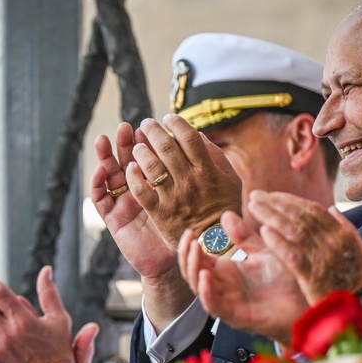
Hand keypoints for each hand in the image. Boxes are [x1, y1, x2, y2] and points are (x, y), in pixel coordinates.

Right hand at [91, 124, 195, 330]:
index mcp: (156, 180)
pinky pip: (101, 199)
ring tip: (104, 140)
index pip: (148, 152)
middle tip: (126, 127)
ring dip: (105, 156)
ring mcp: (123, 202)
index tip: (149, 124)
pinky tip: (101, 171)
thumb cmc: (189, 226)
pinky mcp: (113, 218)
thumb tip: (200, 138)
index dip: (147, 138)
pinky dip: (98, 184)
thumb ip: (198, 168)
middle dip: (124, 142)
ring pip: (108, 174)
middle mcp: (137, 188)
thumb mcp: (196, 194)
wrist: (177, 259)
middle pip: (125, 159)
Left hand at [128, 114, 241, 247]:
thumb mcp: (231, 180)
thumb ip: (216, 156)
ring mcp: (174, 197)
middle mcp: (190, 181)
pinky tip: (131, 168)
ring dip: (141, 150)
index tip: (168, 118)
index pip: (189, 138)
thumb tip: (199, 135)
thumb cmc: (224, 208)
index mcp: (207, 171)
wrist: (216, 244)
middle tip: (146, 123)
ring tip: (137, 145)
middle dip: (153, 130)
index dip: (177, 123)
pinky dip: (134, 176)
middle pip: (167, 147)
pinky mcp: (160, 213)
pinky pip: (141, 191)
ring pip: (152, 166)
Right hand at [178, 211, 309, 344]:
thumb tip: (225, 214)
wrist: (306, 302)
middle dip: (187, 256)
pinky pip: (215, 306)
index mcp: (226, 272)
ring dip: (193, 269)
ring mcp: (228, 302)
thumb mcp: (263, 251)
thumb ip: (244, 236)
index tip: (190, 230)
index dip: (190, 246)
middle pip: (193, 273)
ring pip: (199, 289)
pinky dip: (206, 293)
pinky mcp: (237, 316)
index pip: (198, 260)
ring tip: (195, 250)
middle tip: (189, 238)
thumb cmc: (285, 280)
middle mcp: (223, 287)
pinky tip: (206, 276)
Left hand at [248, 191, 361, 303]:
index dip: (290, 201)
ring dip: (272, 216)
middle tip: (256, 196)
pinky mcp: (314, 277)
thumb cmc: (361, 284)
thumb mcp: (361, 252)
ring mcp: (324, 259)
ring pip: (294, 231)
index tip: (272, 195)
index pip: (313, 210)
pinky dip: (279, 242)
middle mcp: (333, 243)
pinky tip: (264, 232)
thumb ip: (346, 229)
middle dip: (276, 204)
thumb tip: (331, 209)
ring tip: (253, 207)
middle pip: (300, 216)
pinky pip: (293, 255)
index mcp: (343, 235)